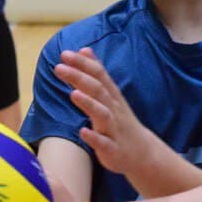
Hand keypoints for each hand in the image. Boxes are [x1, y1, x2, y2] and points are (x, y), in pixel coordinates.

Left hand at [53, 48, 158, 179]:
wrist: (143, 153)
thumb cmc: (121, 121)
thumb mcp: (111, 94)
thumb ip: (97, 73)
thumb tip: (84, 49)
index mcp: (111, 96)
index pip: (98, 75)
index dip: (82, 64)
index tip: (64, 54)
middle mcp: (113, 109)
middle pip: (97, 90)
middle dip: (79, 77)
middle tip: (59, 67)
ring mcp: (114, 129)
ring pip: (102, 114)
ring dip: (89, 104)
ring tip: (73, 94)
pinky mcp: (113, 149)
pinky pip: (104, 143)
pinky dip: (94, 137)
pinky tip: (83, 131)